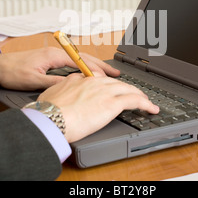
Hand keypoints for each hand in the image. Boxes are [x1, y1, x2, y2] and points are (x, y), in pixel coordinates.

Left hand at [0, 47, 119, 90]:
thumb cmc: (12, 72)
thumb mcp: (34, 80)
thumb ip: (54, 83)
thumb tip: (73, 85)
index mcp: (53, 56)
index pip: (81, 62)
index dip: (96, 70)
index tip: (108, 77)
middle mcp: (56, 53)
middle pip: (84, 58)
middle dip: (100, 65)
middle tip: (115, 73)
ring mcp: (53, 55)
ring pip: (79, 59)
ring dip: (93, 65)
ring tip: (107, 73)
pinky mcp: (50, 59)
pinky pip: (72, 61)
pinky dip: (84, 66)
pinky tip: (88, 73)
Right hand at [38, 73, 159, 142]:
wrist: (50, 118)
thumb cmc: (46, 111)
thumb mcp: (51, 94)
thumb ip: (61, 89)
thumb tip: (63, 90)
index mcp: (79, 79)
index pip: (99, 78)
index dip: (109, 84)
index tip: (112, 87)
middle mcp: (94, 82)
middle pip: (116, 83)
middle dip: (126, 89)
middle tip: (133, 94)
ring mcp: (104, 91)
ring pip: (127, 89)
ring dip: (139, 95)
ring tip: (145, 101)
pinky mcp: (112, 103)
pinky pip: (134, 101)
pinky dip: (146, 104)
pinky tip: (151, 108)